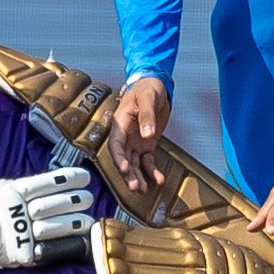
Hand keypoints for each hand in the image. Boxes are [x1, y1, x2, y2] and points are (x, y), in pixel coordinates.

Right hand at [0, 167, 94, 268]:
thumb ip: (18, 184)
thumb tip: (42, 182)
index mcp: (14, 193)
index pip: (48, 183)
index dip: (69, 179)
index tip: (85, 177)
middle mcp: (20, 211)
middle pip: (56, 203)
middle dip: (76, 200)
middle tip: (89, 197)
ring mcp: (23, 233)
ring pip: (57, 226)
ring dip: (76, 223)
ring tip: (89, 219)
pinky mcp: (25, 253)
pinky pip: (50, 249)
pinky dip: (66, 245)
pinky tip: (79, 241)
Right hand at [109, 77, 169, 193]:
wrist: (155, 84)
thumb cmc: (146, 87)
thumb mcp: (147, 97)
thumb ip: (147, 115)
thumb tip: (147, 134)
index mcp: (121, 123)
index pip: (116, 144)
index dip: (118, 158)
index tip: (124, 169)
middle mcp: (126, 135)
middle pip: (124, 158)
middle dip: (128, 174)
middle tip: (134, 186)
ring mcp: (136, 141)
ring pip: (134, 164)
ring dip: (137, 177)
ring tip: (143, 189)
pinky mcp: (147, 144)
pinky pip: (147, 161)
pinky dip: (152, 172)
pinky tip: (158, 180)